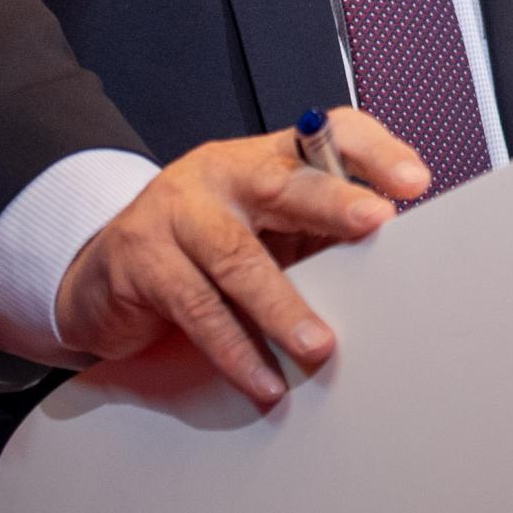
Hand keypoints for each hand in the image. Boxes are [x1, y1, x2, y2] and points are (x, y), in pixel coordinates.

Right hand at [50, 109, 432, 405]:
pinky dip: (235, 349)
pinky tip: (263, 379)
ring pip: (237, 257)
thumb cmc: (196, 249)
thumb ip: (312, 234)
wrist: (97, 276)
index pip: (326, 133)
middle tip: (377, 222)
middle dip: (333, 202)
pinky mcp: (142, 261)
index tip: (414, 182)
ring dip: (283, 305)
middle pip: (283, 181)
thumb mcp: (259, 230)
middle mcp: (220, 174)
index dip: (372, 152)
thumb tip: (388, 262)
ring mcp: (175, 212)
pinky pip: (196, 307)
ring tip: (319, 344)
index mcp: (261, 159)